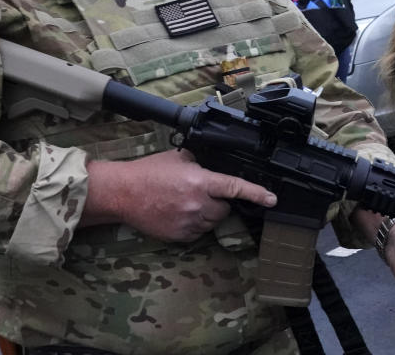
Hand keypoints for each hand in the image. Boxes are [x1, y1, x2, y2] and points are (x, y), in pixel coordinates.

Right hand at [84, 150, 276, 242]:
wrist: (123, 193)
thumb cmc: (148, 172)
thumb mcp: (179, 158)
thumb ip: (201, 163)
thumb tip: (215, 165)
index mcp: (201, 181)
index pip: (235, 187)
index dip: (256, 193)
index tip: (271, 199)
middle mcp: (198, 204)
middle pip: (225, 209)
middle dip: (219, 202)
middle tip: (202, 193)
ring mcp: (189, 222)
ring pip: (212, 222)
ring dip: (207, 214)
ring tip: (186, 203)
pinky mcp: (179, 236)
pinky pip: (198, 233)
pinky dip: (194, 225)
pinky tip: (178, 213)